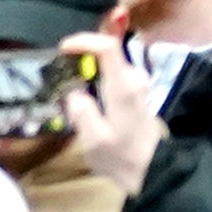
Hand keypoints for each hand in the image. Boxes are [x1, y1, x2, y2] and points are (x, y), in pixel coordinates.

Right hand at [66, 43, 168, 199]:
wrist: (153, 170)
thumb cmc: (122, 156)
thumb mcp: (94, 140)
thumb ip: (82, 112)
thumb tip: (74, 93)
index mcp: (123, 87)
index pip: (109, 47)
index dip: (85, 41)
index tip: (63, 49)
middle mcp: (134, 79)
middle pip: (107, 53)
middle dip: (81, 59)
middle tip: (58, 77)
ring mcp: (137, 85)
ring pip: (108, 65)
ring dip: (87, 72)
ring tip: (67, 92)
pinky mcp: (136, 93)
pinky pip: (112, 76)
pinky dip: (95, 81)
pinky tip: (83, 100)